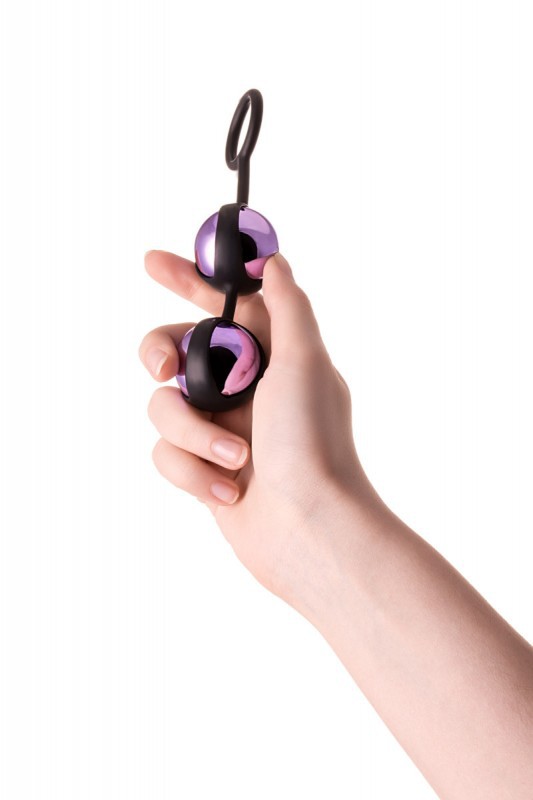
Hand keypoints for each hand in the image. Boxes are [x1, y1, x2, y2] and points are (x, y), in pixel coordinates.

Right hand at [139, 250, 375, 606]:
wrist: (309, 530)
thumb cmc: (313, 444)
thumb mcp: (304, 361)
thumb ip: (286, 306)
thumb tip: (274, 260)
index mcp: (271, 356)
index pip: (222, 306)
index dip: (187, 280)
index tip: (153, 263)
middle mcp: (243, 388)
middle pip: (175, 350)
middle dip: (162, 356)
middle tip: (166, 369)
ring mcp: (221, 428)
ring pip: (165, 407)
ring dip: (195, 435)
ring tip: (236, 459)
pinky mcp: (204, 467)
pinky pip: (167, 454)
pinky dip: (194, 472)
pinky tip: (230, 492)